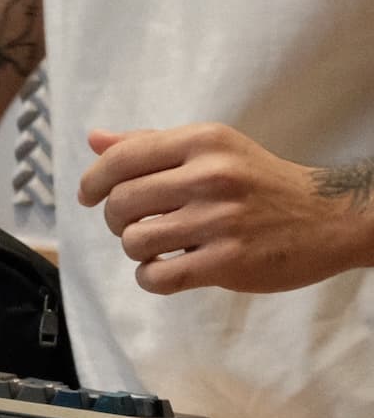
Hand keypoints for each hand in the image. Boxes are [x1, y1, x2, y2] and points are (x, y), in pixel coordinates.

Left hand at [80, 124, 373, 293]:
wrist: (327, 217)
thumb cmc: (258, 182)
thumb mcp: (213, 148)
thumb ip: (150, 144)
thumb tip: (94, 139)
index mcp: (203, 141)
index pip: (121, 158)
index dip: (93, 181)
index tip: (89, 197)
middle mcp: (211, 175)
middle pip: (120, 203)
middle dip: (115, 219)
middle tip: (133, 223)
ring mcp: (220, 219)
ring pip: (134, 241)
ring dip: (135, 250)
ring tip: (158, 245)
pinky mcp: (228, 261)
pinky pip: (157, 277)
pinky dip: (150, 278)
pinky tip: (165, 269)